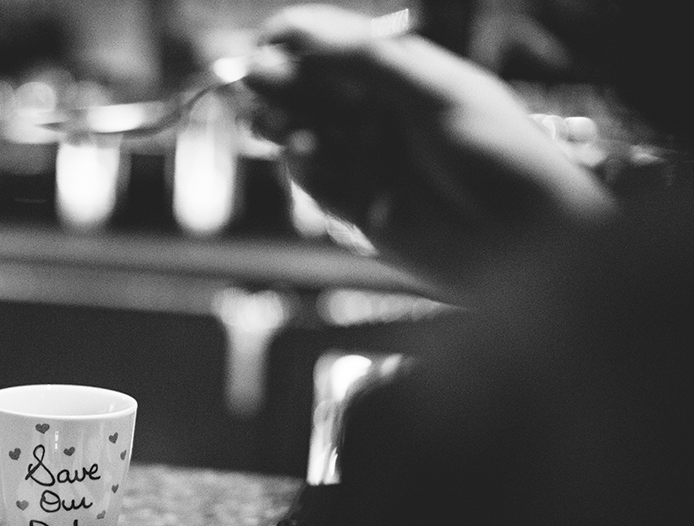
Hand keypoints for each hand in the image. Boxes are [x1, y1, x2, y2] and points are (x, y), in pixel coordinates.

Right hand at [242, 4, 615, 292]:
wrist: (524, 242)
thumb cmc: (498, 156)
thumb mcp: (436, 93)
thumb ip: (369, 62)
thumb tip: (301, 35)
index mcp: (406, 75)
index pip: (340, 44)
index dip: (300, 39)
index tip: (269, 39)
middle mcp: (381, 113)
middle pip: (312, 88)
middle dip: (280, 81)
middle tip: (249, 77)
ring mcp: (367, 159)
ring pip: (305, 133)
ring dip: (282, 124)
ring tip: (265, 122)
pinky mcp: (357, 206)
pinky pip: (314, 180)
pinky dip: (302, 168)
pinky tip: (299, 155)